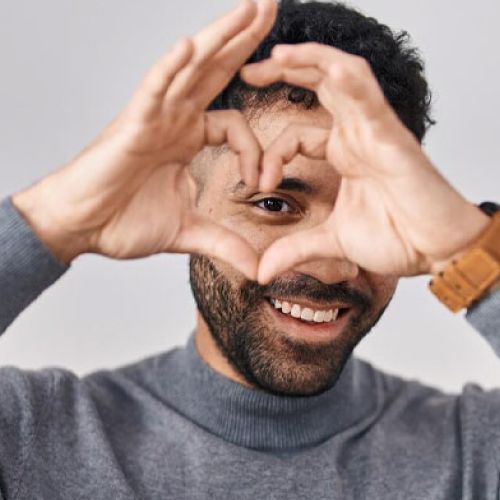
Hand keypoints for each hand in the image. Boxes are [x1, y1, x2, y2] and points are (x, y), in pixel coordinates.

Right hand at [12, 0, 276, 279]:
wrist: (82, 227)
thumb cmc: (123, 221)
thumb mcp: (188, 232)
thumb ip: (224, 242)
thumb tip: (256, 267)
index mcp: (188, 138)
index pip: (236, 126)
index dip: (256, 151)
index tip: (260, 182)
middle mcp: (174, 119)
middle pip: (216, 71)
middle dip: (244, 39)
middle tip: (271, 5)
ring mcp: (154, 117)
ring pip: (191, 69)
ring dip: (220, 37)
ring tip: (250, 7)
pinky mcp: (132, 125)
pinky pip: (153, 90)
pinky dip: (170, 70)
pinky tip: (189, 46)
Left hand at [241, 43, 489, 282]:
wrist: (434, 251)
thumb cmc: (395, 238)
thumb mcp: (331, 242)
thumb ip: (294, 250)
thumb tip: (260, 271)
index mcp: (343, 153)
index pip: (295, 135)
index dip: (271, 154)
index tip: (257, 182)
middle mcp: (357, 135)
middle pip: (319, 86)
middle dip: (283, 72)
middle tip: (247, 71)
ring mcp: (374, 131)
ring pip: (343, 76)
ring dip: (309, 60)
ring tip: (275, 54)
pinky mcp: (390, 136)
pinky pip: (367, 96)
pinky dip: (346, 78)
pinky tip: (323, 65)